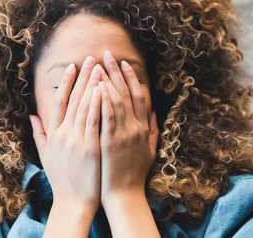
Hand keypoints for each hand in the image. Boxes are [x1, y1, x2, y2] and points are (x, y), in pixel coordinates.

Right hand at [30, 56, 102, 233]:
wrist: (73, 202)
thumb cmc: (62, 179)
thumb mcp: (46, 155)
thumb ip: (39, 134)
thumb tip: (31, 116)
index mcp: (54, 134)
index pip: (59, 102)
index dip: (65, 82)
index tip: (72, 66)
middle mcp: (63, 134)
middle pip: (73, 99)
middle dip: (82, 77)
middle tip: (90, 58)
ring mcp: (76, 140)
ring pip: (84, 106)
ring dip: (92, 85)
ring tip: (99, 67)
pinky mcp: (90, 148)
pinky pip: (94, 121)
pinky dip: (97, 104)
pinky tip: (102, 89)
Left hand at [98, 51, 157, 202]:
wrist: (125, 197)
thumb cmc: (134, 175)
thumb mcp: (150, 150)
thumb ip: (153, 130)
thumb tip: (156, 113)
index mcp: (143, 128)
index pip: (138, 96)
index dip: (131, 78)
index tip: (123, 63)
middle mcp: (135, 128)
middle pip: (125, 93)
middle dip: (115, 72)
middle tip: (106, 54)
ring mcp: (124, 135)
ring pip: (116, 101)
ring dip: (107, 80)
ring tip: (98, 65)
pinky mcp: (111, 143)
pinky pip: (107, 117)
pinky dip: (103, 101)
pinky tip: (97, 87)